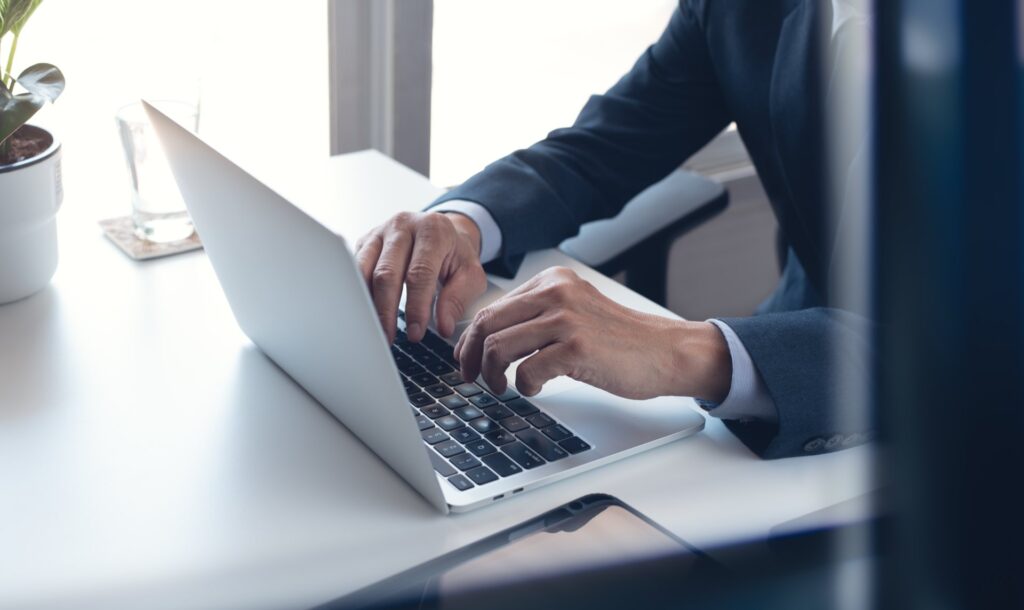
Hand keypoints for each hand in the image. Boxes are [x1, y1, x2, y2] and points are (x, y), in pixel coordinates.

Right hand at [355, 211, 486, 342]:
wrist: (442, 231)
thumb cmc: (456, 254)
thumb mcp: (470, 274)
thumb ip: (458, 299)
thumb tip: (443, 327)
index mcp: (432, 230)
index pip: (420, 273)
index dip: (416, 306)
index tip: (416, 333)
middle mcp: (403, 226)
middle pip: (386, 272)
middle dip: (387, 310)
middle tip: (390, 337)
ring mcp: (380, 232)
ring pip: (364, 270)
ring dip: (368, 304)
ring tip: (375, 329)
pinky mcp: (365, 240)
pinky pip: (355, 269)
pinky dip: (358, 293)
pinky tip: (365, 312)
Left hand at [454, 267, 731, 400]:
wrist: (665, 352)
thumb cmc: (619, 340)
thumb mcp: (574, 312)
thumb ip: (537, 317)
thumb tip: (489, 340)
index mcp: (552, 280)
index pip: (492, 307)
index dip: (471, 339)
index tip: (467, 360)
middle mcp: (556, 292)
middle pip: (487, 324)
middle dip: (471, 357)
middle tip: (473, 379)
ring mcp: (566, 318)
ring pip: (499, 346)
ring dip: (493, 375)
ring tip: (503, 388)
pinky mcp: (576, 347)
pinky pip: (526, 370)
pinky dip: (524, 386)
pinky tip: (536, 389)